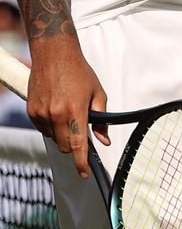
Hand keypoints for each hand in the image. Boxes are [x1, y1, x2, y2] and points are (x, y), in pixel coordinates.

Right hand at [27, 37, 108, 178]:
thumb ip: (101, 119)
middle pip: (65, 146)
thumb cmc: (79, 72)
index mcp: (75, 110)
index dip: (81, 163)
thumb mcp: (97, 92)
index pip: (78, 145)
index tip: (84, 174)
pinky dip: (51, 126)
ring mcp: (42, 114)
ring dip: (62, 134)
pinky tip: (56, 109)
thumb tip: (103, 141)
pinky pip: (43, 129)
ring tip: (67, 112)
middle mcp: (56, 115)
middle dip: (74, 145)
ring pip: (54, 139)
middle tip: (80, 130)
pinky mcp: (32, 111)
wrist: (54, 54)